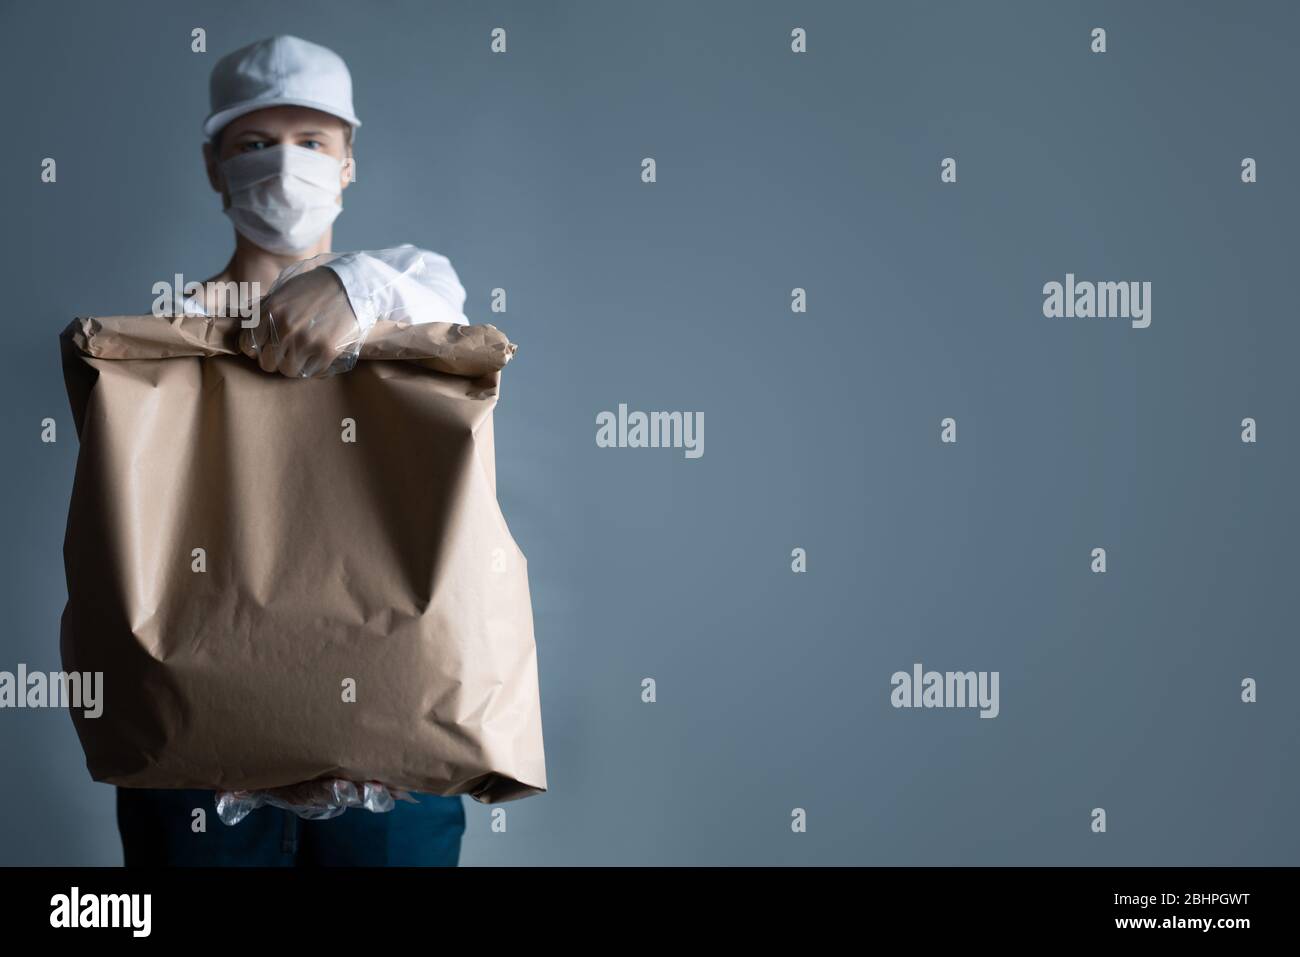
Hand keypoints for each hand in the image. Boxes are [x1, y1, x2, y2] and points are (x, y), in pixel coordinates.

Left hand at [239, 265, 363, 377]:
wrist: (350, 284)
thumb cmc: (315, 287)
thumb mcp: (283, 291)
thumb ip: (264, 308)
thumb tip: (248, 324)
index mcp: (270, 311)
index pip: (248, 346)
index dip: (258, 349)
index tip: (269, 347)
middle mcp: (285, 327)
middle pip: (267, 363)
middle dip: (276, 359)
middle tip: (288, 352)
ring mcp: (306, 340)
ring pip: (289, 371)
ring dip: (295, 365)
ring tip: (304, 355)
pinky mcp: (328, 350)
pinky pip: (313, 372)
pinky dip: (315, 367)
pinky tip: (320, 355)